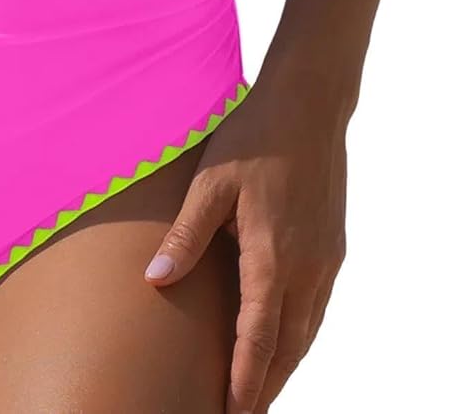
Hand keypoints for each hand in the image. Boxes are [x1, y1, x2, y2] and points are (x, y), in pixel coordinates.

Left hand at [142, 73, 348, 412]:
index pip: (257, 338)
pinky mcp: (331, 248)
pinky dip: (298, 335)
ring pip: (306, 332)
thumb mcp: (210, 183)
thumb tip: (155, 279)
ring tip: (258, 390)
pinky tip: (282, 340)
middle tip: (240, 413)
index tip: (232, 412)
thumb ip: (185, 235)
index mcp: (273, 257)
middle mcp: (306, 269)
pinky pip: (316, 308)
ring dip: (283, 364)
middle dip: (266, 385)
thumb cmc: (253, 138)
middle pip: (287, 347)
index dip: (244, 381)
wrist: (309, 105)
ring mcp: (324, 261)